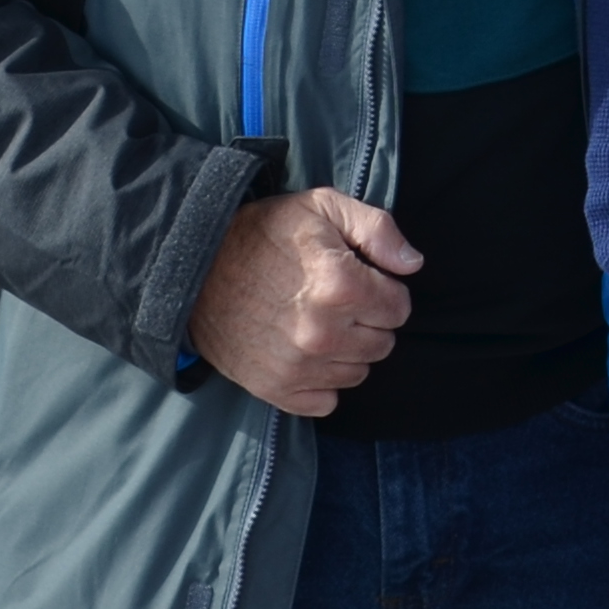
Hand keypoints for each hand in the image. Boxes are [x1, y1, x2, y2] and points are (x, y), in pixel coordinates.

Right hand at [185, 189, 418, 418]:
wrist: (195, 266)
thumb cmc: (263, 233)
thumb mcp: (323, 207)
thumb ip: (377, 230)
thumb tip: (413, 263)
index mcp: (341, 285)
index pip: (400, 308)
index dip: (384, 291)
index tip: (360, 280)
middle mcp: (323, 332)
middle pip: (383, 343)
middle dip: (369, 321)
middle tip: (338, 301)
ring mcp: (298, 365)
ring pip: (358, 373)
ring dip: (347, 351)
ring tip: (318, 323)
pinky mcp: (276, 388)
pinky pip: (326, 401)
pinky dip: (322, 382)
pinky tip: (305, 353)